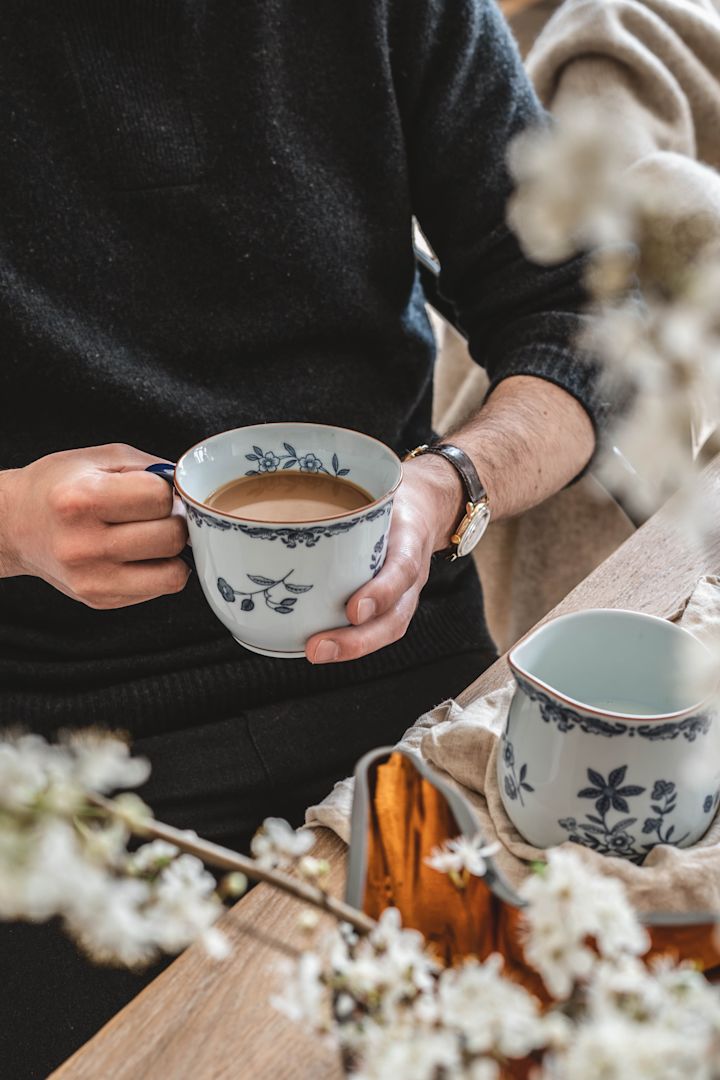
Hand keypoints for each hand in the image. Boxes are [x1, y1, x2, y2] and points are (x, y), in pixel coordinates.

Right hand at [0, 444, 189, 607]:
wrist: (14, 524)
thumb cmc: (59, 487)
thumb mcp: (101, 459)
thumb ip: (151, 469)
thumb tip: (193, 492)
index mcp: (81, 500)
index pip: (161, 499)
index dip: (166, 491)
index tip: (153, 491)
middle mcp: (83, 545)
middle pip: (171, 538)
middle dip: (174, 521)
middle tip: (157, 515)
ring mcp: (91, 579)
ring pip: (174, 573)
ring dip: (173, 552)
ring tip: (151, 536)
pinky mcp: (100, 600)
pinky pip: (159, 589)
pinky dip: (158, 570)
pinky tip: (136, 555)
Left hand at [305, 455, 463, 662]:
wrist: (425, 506)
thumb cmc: (390, 498)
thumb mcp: (378, 488)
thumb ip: (345, 495)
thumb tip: (278, 489)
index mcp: (409, 540)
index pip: (401, 569)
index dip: (380, 592)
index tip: (353, 611)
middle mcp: (411, 575)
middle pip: (394, 617)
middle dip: (358, 639)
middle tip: (316, 648)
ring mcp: (404, 594)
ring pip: (386, 630)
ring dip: (352, 648)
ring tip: (315, 653)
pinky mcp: (392, 604)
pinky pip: (375, 628)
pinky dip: (349, 641)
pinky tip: (317, 645)